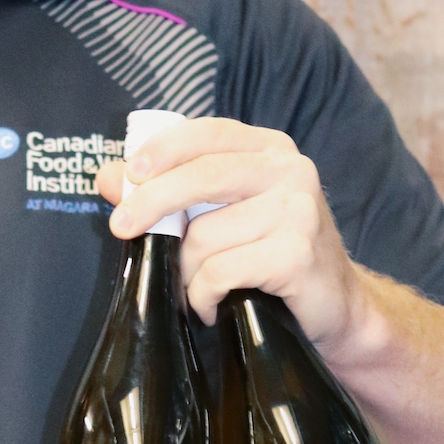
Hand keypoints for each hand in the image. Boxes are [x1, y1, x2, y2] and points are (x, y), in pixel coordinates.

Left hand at [96, 117, 367, 345]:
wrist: (336, 308)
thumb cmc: (269, 256)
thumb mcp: (221, 215)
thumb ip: (168, 191)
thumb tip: (107, 177)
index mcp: (270, 150)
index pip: (206, 134)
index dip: (161, 150)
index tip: (127, 174)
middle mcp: (290, 171)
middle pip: (201, 177)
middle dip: (151, 203)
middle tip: (119, 229)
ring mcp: (298, 211)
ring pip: (204, 237)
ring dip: (185, 272)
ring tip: (196, 287)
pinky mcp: (296, 254)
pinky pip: (220, 273)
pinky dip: (203, 296)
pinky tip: (214, 306)